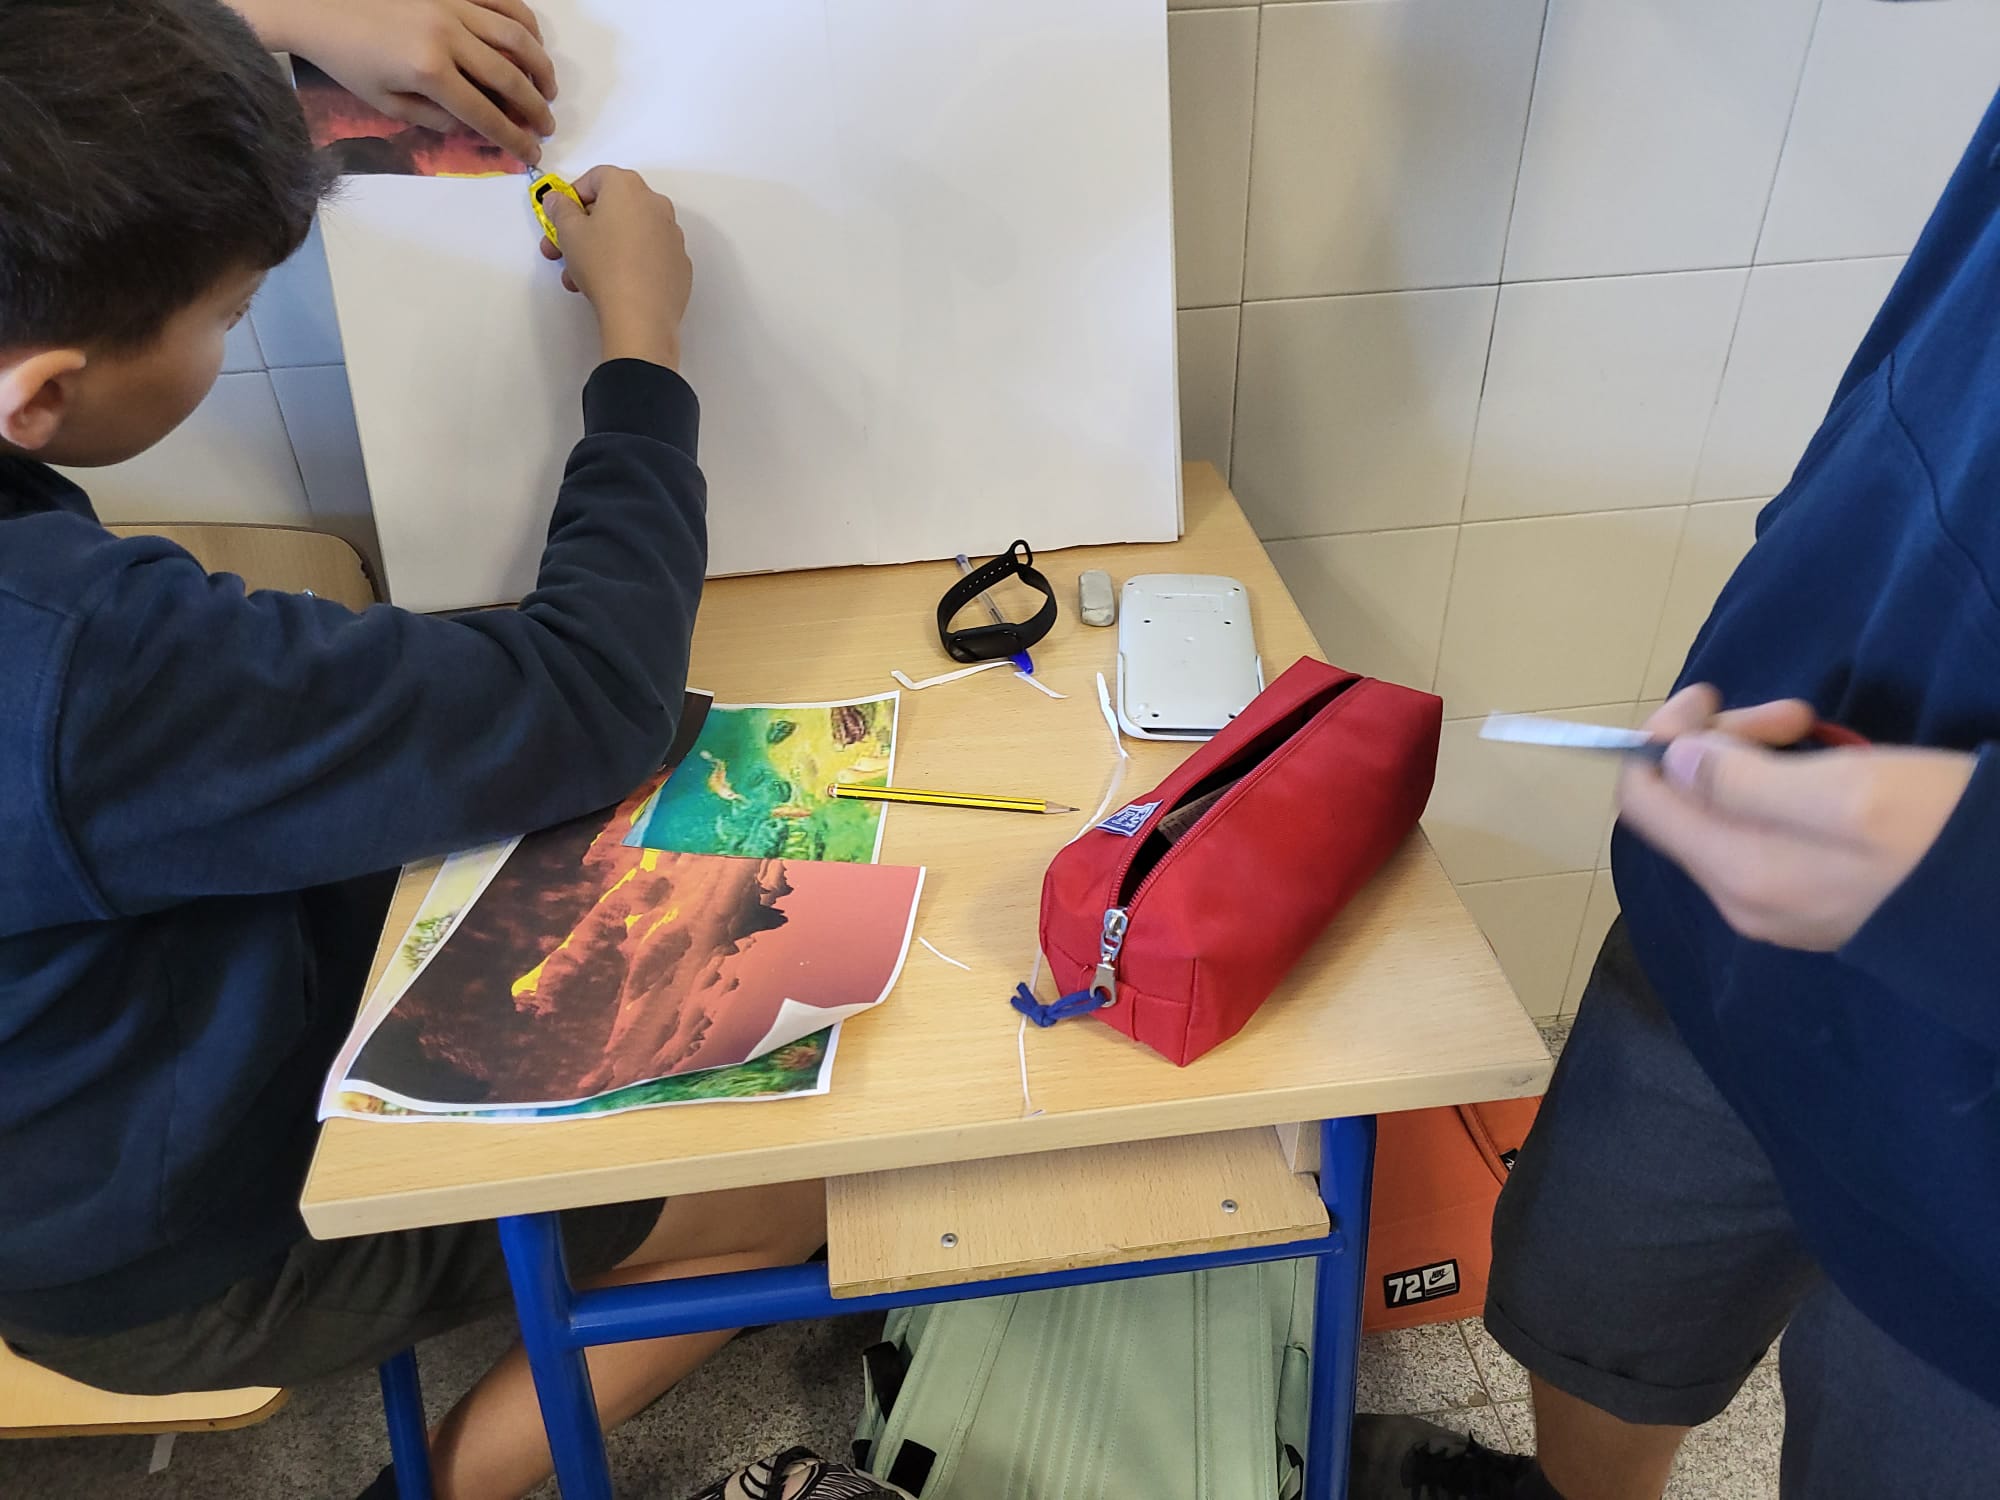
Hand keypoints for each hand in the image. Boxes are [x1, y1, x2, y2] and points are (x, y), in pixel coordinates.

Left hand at [237, 0, 556, 164]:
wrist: (317, 5)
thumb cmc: (347, 59)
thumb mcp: (386, 102)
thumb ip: (435, 119)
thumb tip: (475, 126)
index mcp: (429, 71)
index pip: (485, 114)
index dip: (514, 139)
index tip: (533, 154)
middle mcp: (447, 35)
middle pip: (510, 77)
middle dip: (535, 107)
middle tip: (546, 125)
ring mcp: (452, 4)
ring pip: (516, 36)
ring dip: (540, 66)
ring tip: (547, 87)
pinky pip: (502, 1)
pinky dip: (524, 23)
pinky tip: (530, 43)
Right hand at [538, 167, 691, 369]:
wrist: (641, 315)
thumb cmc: (603, 264)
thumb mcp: (569, 232)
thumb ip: (560, 208)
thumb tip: (558, 200)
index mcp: (628, 187)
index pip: (596, 178)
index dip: (573, 196)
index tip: (561, 218)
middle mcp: (656, 204)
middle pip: (613, 208)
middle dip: (583, 228)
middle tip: (562, 251)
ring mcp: (672, 235)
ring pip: (629, 234)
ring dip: (602, 249)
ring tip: (580, 278)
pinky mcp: (679, 264)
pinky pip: (648, 256)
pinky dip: (629, 263)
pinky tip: (613, 286)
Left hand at [1617, 684, 1975, 949]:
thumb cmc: (1934, 835)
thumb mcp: (1843, 792)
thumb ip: (1740, 781)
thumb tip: (1670, 759)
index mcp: (1736, 873)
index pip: (1641, 803)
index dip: (1659, 737)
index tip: (1709, 696)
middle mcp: (1741, 897)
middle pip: (1685, 802)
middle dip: (1721, 742)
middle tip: (1793, 712)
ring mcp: (1776, 902)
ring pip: (1727, 811)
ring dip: (1756, 757)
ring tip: (1814, 730)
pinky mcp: (1812, 895)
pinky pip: (1765, 830)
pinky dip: (1782, 787)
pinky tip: (1830, 767)